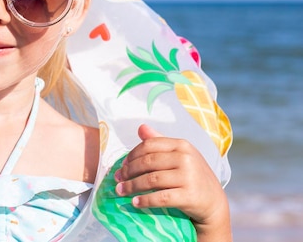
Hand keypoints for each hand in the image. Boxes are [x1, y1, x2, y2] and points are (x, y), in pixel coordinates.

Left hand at [114, 124, 230, 240]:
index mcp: (182, 145)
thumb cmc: (192, 175)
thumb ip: (160, 142)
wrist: (213, 202)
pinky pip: (161, 197)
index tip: (122, 164)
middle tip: (117, 179)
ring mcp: (189, 177)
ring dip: (132, 186)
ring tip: (120, 191)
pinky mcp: (189, 196)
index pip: (149, 145)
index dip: (131, 155)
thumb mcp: (180, 155)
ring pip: (151, 179)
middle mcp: (186, 158)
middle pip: (148, 162)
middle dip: (128, 171)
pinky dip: (145, 200)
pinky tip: (135, 202)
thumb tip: (140, 128)